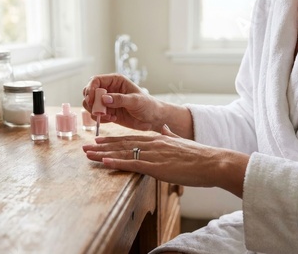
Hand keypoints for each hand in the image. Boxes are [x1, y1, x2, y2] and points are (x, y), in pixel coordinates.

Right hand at [82, 73, 162, 131]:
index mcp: (115, 81)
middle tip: (97, 110)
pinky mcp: (108, 113)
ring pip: (90, 105)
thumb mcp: (135, 101)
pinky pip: (96, 115)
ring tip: (108, 116)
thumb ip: (120, 99)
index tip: (91, 99)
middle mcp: (109, 90)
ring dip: (95, 112)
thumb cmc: (147, 105)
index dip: (90, 88)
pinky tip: (112, 119)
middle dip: (90, 102)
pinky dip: (100, 119)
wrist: (152, 119)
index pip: (96, 80)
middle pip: (89, 92)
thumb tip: (104, 98)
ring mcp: (107, 102)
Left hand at [82, 124, 249, 196]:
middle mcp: (153, 144)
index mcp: (158, 139)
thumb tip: (167, 130)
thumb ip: (171, 135)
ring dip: (103, 154)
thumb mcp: (182, 141)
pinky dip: (117, 163)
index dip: (113, 140)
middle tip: (85, 147)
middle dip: (102, 146)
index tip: (99, 140)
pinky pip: (133, 164)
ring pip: (123, 153)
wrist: (213, 162)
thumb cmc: (199, 156)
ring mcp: (154, 154)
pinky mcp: (157, 167)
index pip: (130, 139)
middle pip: (122, 144)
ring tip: (88, 154)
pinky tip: (105, 162)